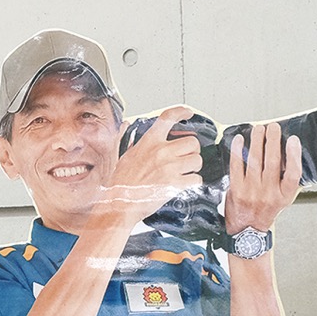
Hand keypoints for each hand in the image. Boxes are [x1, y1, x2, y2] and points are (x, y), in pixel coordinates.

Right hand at [105, 105, 203, 223]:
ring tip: (184, 173)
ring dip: (193, 168)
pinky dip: (192, 183)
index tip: (188, 113)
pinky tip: (183, 185)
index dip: (181, 112)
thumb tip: (138, 137)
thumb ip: (138, 146)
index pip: (168, 118)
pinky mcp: (175, 184)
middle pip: (192, 142)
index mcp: (148, 142)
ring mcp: (169, 167)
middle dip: (192, 151)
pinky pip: (196, 179)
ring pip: (197, 160)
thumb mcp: (125, 157)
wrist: (119, 203)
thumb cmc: (120, 184)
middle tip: (186, 157)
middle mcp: (161, 152)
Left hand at [224, 122, 301, 233]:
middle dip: (273, 141)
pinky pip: (237, 166)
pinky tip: (240, 140)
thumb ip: (286, 179)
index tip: (294, 141)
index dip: (294, 156)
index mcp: (284, 195)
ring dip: (257, 142)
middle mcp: (268, 193)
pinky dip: (238, 151)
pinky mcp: (236, 189)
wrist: (247, 230)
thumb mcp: (284, 198)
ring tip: (259, 129)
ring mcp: (251, 191)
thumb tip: (287, 153)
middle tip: (273, 128)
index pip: (293, 174)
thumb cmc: (266, 211)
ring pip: (255, 162)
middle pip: (272, 163)